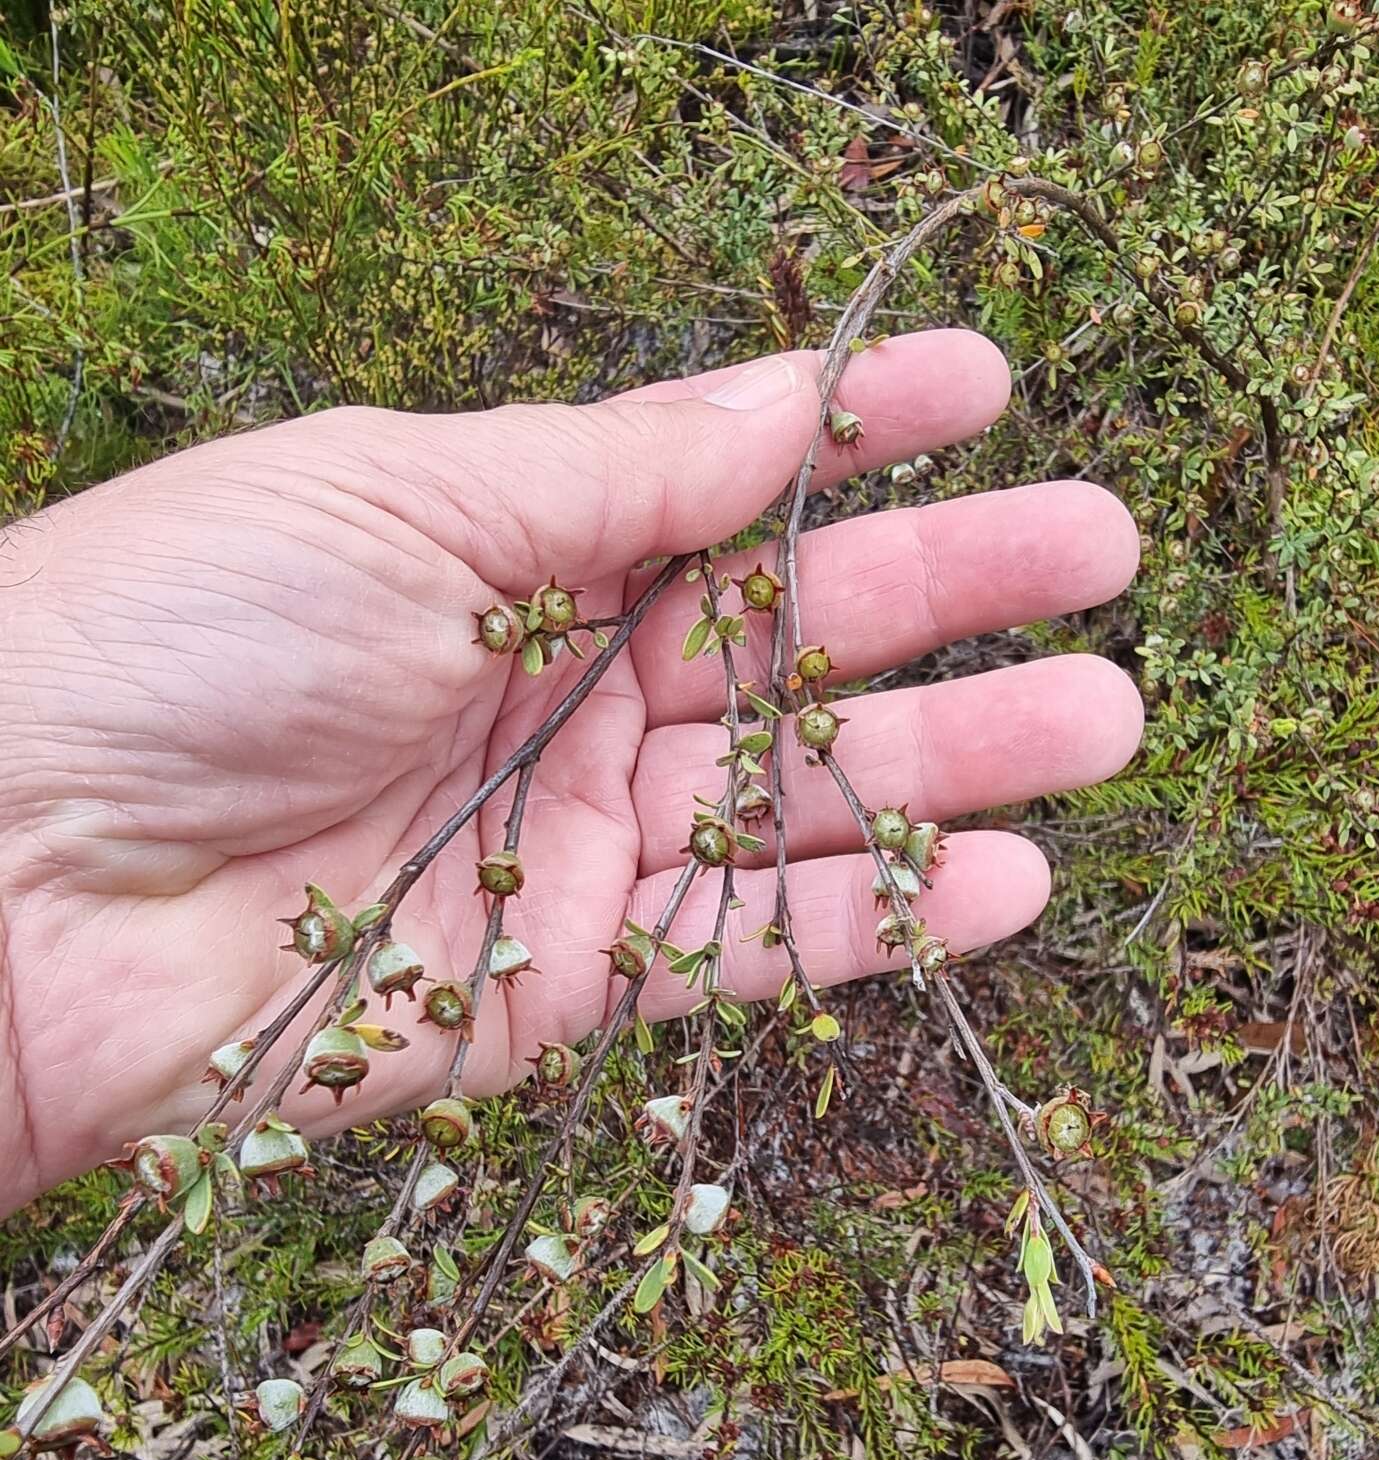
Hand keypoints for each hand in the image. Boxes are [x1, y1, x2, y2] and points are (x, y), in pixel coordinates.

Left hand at [0, 331, 1139, 1213]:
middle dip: (951, 594)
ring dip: (955, 765)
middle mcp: (555, 691)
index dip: (853, 436)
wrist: (15, 884)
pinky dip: (876, 926)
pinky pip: (750, 955)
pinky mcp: (568, 987)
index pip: (721, 485)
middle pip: (792, 643)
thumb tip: (781, 405)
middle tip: (1105, 553)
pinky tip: (1007, 881)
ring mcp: (571, 843)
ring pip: (800, 803)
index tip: (989, 389)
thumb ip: (609, 475)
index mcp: (507, 548)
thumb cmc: (172, 639)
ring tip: (1105, 719)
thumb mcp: (398, 499)